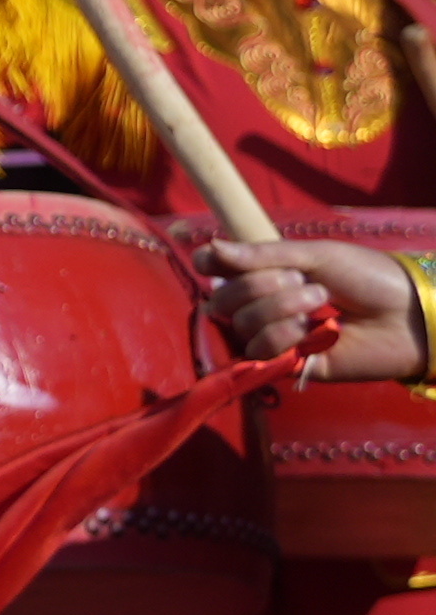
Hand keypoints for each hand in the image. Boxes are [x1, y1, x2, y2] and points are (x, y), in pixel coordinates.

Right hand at [212, 237, 425, 382]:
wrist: (406, 315)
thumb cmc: (368, 277)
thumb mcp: (316, 255)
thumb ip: (262, 255)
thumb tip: (208, 249)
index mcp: (269, 274)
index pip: (217, 271)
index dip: (211, 266)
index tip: (215, 262)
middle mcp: (265, 305)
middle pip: (223, 298)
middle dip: (258, 286)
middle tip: (301, 281)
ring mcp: (275, 336)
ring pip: (242, 323)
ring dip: (279, 308)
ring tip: (319, 303)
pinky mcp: (287, 365)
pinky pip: (259, 351)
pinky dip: (281, 336)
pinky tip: (311, 332)